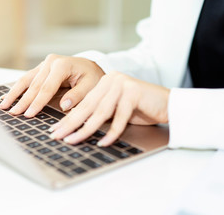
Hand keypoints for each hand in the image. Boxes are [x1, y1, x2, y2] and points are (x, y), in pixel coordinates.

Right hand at [0, 54, 104, 116]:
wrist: (90, 67)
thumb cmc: (92, 77)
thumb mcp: (91, 86)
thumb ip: (77, 95)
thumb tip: (64, 105)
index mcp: (62, 65)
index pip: (47, 87)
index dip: (37, 102)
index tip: (29, 114)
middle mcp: (51, 62)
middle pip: (34, 85)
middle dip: (23, 101)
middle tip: (13, 113)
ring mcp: (44, 64)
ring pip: (26, 80)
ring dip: (14, 94)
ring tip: (4, 106)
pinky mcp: (40, 68)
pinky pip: (26, 79)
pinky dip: (16, 89)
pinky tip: (7, 97)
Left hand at [49, 71, 169, 146]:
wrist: (168, 103)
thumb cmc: (142, 108)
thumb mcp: (116, 110)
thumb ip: (100, 113)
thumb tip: (76, 128)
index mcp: (104, 83)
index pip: (83, 103)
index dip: (68, 118)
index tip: (55, 130)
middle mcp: (111, 80)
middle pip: (87, 107)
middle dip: (70, 124)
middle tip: (56, 136)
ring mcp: (122, 85)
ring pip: (100, 112)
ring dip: (85, 129)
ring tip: (72, 140)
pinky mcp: (133, 92)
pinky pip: (119, 117)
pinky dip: (111, 132)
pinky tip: (103, 143)